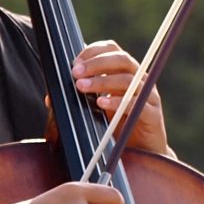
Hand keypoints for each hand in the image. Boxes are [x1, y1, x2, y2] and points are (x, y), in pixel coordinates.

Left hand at [72, 41, 172, 155]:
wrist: (142, 154)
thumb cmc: (118, 127)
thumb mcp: (95, 110)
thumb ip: (78, 100)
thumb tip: (50, 98)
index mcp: (125, 72)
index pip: (112, 50)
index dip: (93, 51)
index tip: (74, 62)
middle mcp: (139, 79)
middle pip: (121, 59)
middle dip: (96, 63)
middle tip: (74, 73)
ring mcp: (148, 95)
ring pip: (127, 80)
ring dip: (102, 81)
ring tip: (81, 88)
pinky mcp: (152, 114)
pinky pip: (136, 103)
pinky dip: (117, 102)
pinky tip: (101, 103)